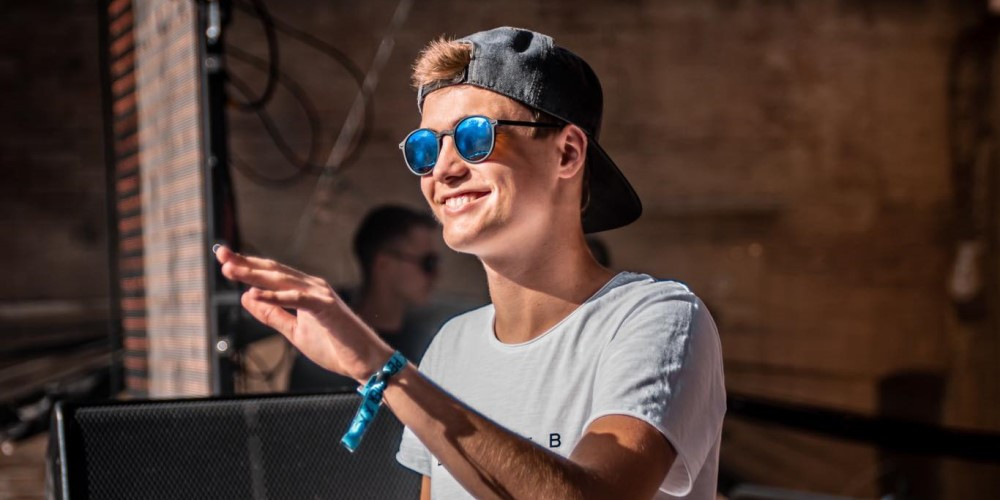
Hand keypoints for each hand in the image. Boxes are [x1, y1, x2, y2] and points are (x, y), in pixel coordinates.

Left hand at [213, 245, 392, 381]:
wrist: (365, 361)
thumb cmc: (334, 346)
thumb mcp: (294, 331)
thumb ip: (272, 314)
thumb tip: (246, 297)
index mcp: (305, 290)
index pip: (271, 275)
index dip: (247, 266)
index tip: (224, 259)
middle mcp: (312, 286)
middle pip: (273, 271)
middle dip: (245, 263)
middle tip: (220, 254)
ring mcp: (320, 294)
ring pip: (281, 280)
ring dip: (254, 274)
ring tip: (230, 269)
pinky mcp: (326, 307)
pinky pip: (296, 299)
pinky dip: (274, 297)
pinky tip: (254, 294)